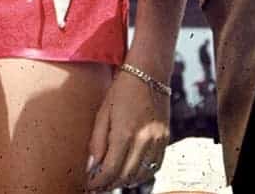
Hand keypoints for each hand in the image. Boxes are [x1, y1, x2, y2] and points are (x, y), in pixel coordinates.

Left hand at [85, 66, 169, 190]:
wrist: (149, 72)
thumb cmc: (122, 88)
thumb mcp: (103, 112)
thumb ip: (97, 141)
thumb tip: (92, 165)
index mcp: (125, 133)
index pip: (110, 170)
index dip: (98, 182)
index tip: (89, 185)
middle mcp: (144, 140)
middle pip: (125, 176)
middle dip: (109, 185)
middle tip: (97, 186)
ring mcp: (157, 141)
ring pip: (142, 175)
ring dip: (125, 181)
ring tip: (112, 181)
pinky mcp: (165, 139)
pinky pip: (156, 166)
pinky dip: (142, 174)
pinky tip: (131, 173)